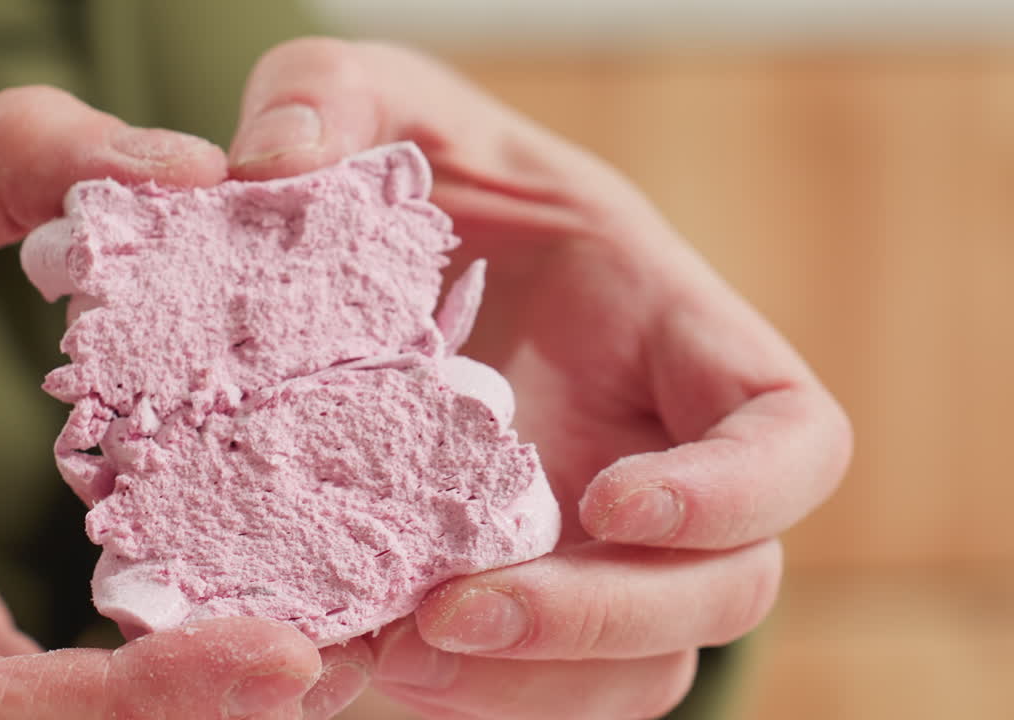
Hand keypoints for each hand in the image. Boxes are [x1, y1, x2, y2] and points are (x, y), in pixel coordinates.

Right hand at [0, 86, 369, 719]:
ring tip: (301, 654)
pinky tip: (205, 632)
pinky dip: (110, 687)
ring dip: (159, 711)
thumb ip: (6, 165)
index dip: (132, 702)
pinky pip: (3, 697)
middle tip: (335, 657)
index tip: (285, 658)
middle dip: (180, 715)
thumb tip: (192, 167)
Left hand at [229, 40, 850, 718]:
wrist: (382, 255)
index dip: (736, 491)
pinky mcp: (523, 583)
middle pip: (722, 589)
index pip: (791, 436)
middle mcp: (659, 452)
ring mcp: (597, 535)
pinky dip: (467, 696)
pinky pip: (539, 681)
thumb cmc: (415, 167)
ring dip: (530, 686)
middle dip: (601, 620)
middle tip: (450, 617)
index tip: (609, 498)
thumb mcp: (370, 100)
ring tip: (392, 658)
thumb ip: (326, 96)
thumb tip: (266, 168)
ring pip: (637, 666)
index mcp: (672, 336)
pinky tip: (358, 658)